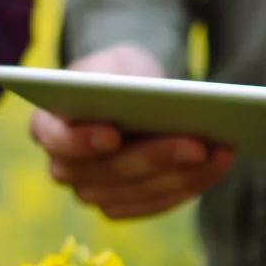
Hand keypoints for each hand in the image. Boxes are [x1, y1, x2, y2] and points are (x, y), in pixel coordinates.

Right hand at [29, 43, 234, 219]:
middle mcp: (64, 167)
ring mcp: (92, 192)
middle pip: (106, 172)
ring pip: (136, 192)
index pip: (57, 139)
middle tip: (196, 143)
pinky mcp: (122, 205)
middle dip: (155, 157)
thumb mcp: (113, 61)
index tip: (113, 134)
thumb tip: (140, 94)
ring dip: (181, 175)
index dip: (81, 141)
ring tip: (218, 152)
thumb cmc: (116, 73)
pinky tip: (216, 165)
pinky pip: (155, 204)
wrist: (128, 97)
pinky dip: (188, 186)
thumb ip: (115, 75)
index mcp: (47, 127)